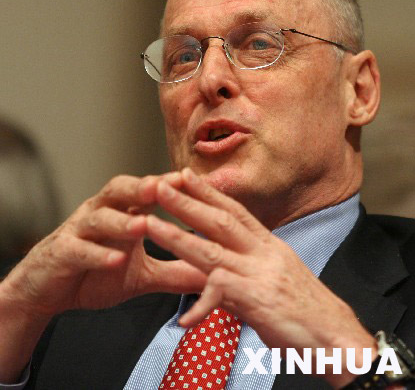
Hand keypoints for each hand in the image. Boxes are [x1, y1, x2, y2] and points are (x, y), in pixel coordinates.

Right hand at [0, 171, 206, 383]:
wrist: (48, 291)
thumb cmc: (97, 274)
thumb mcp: (143, 275)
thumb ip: (175, 272)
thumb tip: (213, 275)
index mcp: (123, 213)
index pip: (147, 192)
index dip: (168, 184)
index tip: (194, 180)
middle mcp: (101, 214)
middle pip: (119, 191)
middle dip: (141, 187)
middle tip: (164, 186)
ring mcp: (78, 232)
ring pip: (98, 218)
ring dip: (121, 221)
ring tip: (143, 226)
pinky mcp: (60, 253)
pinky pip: (77, 250)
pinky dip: (96, 254)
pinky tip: (115, 260)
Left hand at [146, 168, 375, 387]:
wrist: (338, 337)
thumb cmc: (305, 309)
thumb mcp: (275, 279)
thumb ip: (244, 270)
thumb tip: (215, 273)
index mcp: (268, 246)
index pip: (236, 211)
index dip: (209, 192)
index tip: (186, 175)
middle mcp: (265, 254)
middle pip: (221, 221)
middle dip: (188, 202)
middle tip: (160, 185)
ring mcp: (262, 275)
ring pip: (213, 251)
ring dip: (178, 238)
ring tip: (150, 226)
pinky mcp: (261, 302)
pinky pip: (224, 298)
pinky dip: (201, 306)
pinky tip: (183, 318)